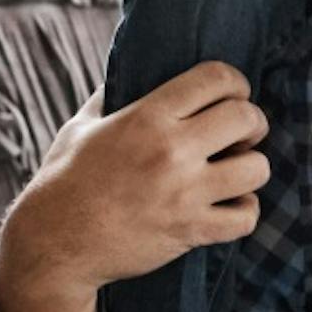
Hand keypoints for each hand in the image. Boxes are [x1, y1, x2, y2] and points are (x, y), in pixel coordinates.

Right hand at [0, 62, 269, 306]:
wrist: (55, 243)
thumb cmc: (66, 180)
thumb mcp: (83, 125)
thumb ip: (113, 95)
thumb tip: (131, 68)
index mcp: (147, 117)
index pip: (217, 78)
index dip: (236, 83)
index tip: (233, 95)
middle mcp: (171, 150)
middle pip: (247, 117)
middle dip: (252, 123)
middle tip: (240, 134)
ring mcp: (185, 193)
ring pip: (257, 168)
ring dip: (251, 168)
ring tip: (234, 172)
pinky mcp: (191, 230)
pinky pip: (246, 217)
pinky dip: (244, 211)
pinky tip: (229, 206)